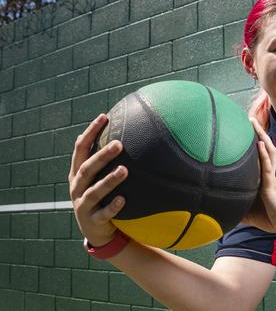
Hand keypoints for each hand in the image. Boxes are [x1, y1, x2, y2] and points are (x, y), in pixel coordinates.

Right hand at [68, 114, 127, 246]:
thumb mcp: (96, 178)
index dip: (91, 133)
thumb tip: (120, 130)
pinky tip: (123, 199)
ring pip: (94, 192)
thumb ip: (102, 159)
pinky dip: (112, 206)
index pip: (80, 149)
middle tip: (118, 144)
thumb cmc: (99, 197)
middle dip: (101, 156)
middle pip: (86, 169)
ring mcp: (83, 205)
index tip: (104, 117)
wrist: (95, 230)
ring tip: (125, 170)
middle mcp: (77, 187)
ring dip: (109, 180)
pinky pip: (103, 214)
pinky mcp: (92, 221)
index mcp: (77, 173)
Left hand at [242, 118, 275, 234]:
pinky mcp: (271, 186)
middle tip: (249, 119)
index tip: (244, 131)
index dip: (254, 143)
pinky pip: (267, 167)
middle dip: (258, 133)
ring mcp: (270, 178)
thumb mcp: (249, 211)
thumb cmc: (272, 217)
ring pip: (268, 152)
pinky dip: (263, 154)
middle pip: (264, 147)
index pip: (259, 156)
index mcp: (263, 177)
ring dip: (261, 136)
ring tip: (253, 122)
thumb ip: (237, 206)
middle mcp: (267, 173)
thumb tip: (218, 209)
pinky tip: (259, 144)